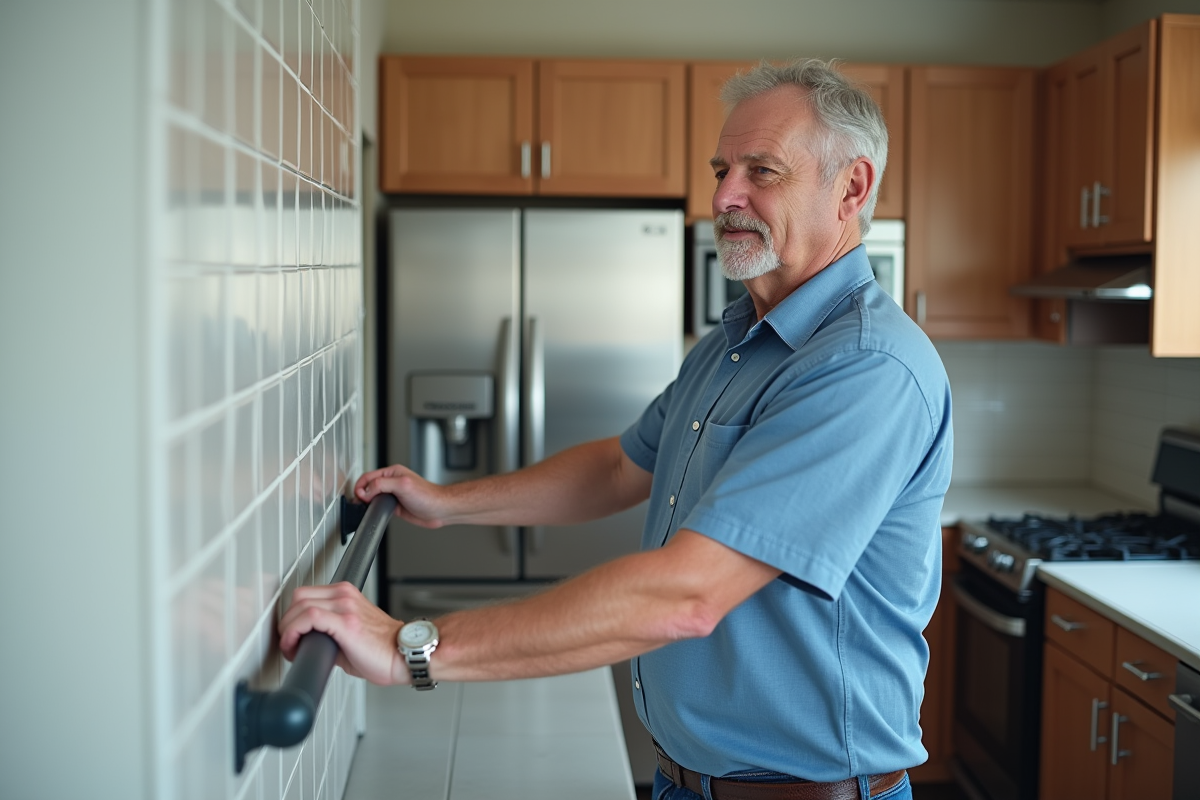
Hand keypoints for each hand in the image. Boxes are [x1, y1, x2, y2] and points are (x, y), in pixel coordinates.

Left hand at [278, 582, 406, 685]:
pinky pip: (309, 617)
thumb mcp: (350, 632)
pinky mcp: (346, 622)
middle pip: (299, 597)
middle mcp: (345, 596)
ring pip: (300, 604)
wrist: (403, 655)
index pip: (306, 595)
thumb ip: (328, 631)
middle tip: (290, 642)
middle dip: (287, 621)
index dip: (292, 616)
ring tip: (293, 647)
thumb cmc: (382, 648)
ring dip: (288, 628)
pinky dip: (295, 632)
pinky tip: (297, 647)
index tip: (292, 636)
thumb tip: (307, 644)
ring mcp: (346, 606)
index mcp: (346, 594)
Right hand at [354, 465, 450, 527]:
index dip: (361, 485)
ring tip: (365, 508)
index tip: (358, 495)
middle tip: (359, 503)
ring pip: (373, 497)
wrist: (439, 510)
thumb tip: (366, 491)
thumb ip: (381, 485)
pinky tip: (374, 513)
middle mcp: (392, 482)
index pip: (369, 476)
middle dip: (361, 494)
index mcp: (393, 473)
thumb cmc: (428, 495)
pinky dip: (374, 510)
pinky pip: (379, 507)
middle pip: (369, 486)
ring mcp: (393, 495)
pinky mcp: (395, 507)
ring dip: (367, 502)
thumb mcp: (402, 485)